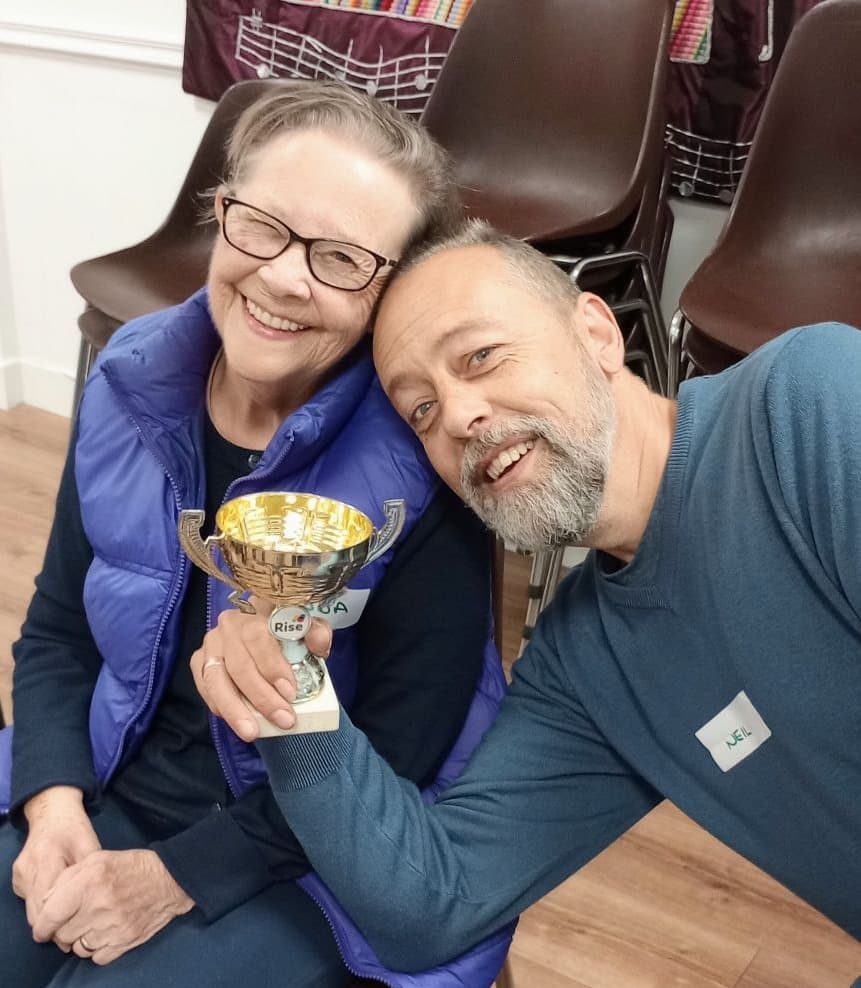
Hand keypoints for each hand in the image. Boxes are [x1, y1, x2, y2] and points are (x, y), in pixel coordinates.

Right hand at [13, 786, 100, 940]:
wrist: (52, 813)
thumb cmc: (75, 830)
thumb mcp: (90, 846)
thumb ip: (88, 876)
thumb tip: (92, 909)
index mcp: (47, 858)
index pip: (48, 903)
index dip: (60, 922)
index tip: (74, 934)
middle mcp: (28, 868)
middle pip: (35, 912)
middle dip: (52, 927)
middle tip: (71, 937)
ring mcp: (19, 874)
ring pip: (30, 910)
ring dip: (46, 920)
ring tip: (66, 924)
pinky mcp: (16, 878)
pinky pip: (28, 901)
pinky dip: (41, 908)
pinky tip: (57, 906)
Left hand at [31, 849, 193, 964]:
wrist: (170, 879)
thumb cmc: (132, 866)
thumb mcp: (97, 859)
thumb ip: (67, 877)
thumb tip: (46, 902)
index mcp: (89, 882)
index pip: (50, 915)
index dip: (41, 926)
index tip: (42, 929)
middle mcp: (98, 907)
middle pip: (62, 935)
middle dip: (63, 930)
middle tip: (74, 920)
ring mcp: (112, 927)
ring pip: (78, 948)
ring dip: (80, 940)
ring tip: (92, 925)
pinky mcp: (125, 942)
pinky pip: (96, 957)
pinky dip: (97, 949)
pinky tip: (104, 934)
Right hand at [191, 598, 332, 741]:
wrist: (265, 629)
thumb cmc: (288, 630)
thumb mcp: (308, 627)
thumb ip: (317, 633)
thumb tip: (319, 644)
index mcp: (258, 609)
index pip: (259, 637)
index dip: (273, 666)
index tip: (290, 692)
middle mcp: (230, 623)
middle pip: (240, 664)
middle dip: (261, 697)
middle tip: (283, 719)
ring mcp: (212, 641)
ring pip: (216, 678)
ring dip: (235, 709)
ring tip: (251, 732)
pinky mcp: (199, 658)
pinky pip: (205, 686)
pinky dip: (220, 706)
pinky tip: (237, 720)